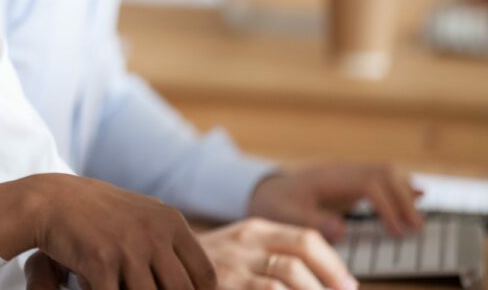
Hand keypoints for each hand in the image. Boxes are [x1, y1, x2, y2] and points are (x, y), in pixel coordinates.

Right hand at [0, 173, 216, 289]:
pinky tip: (96, 287)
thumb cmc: (97, 213)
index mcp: (169, 221)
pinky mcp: (101, 262)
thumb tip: (202, 283)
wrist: (48, 200)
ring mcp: (128, 248)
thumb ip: (170, 242)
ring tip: (119, 284)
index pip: (203, 275)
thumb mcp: (142, 216)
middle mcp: (154, 233)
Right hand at [199, 218, 357, 289]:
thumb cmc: (213, 266)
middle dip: (328, 282)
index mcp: (254, 230)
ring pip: (285, 280)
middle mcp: (244, 244)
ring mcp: (231, 267)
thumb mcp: (242, 249)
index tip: (348, 285)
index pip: (306, 239)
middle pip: (299, 259)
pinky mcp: (222, 286)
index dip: (333, 265)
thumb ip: (277, 254)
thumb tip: (335, 280)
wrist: (166, 266)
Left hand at [248, 163, 422, 238]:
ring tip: (415, 221)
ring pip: (386, 171)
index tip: (396, 231)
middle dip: (404, 198)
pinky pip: (382, 177)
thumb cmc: (274, 205)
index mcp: (326, 178)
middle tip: (415, 228)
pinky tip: (419, 195)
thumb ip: (311, 222)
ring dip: (406, 192)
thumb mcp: (284, 216)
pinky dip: (401, 186)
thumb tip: (342, 228)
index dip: (387, 206)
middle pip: (383, 172)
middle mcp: (341, 171)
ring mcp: (348, 174)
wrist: (267, 192)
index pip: (367, 183)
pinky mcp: (353, 182)